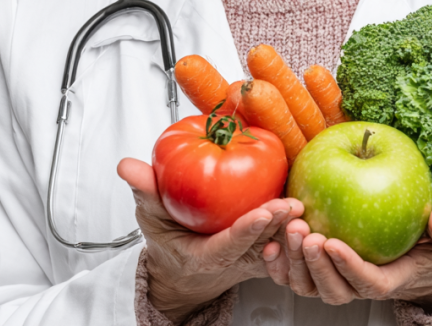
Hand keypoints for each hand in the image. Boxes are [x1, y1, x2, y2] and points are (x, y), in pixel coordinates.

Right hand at [117, 158, 302, 322]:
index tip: (261, 212)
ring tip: (300, 205)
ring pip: (275, 243)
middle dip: (276, 226)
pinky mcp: (264, 247)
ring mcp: (251, 255)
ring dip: (289, 227)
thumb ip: (144, 190)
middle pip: (259, 244)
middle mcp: (232, 258)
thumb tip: (126, 166)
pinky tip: (305, 205)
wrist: (184, 264)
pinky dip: (292, 226)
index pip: (230, 245)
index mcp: (204, 255)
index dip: (246, 230)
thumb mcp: (150, 215)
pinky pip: (282, 240)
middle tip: (290, 204)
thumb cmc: (168, 237)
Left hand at [261, 204, 431, 310]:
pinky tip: (270, 242)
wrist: (423, 260)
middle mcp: (359, 284)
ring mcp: (339, 278)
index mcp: (389, 280)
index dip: (348, 267)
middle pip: (333, 288)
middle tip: (307, 234)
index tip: (334, 244)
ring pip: (311, 284)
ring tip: (291, 230)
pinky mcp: (323, 268)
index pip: (366, 281)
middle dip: (317, 264)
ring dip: (297, 261)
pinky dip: (281, 264)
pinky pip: (298, 273)